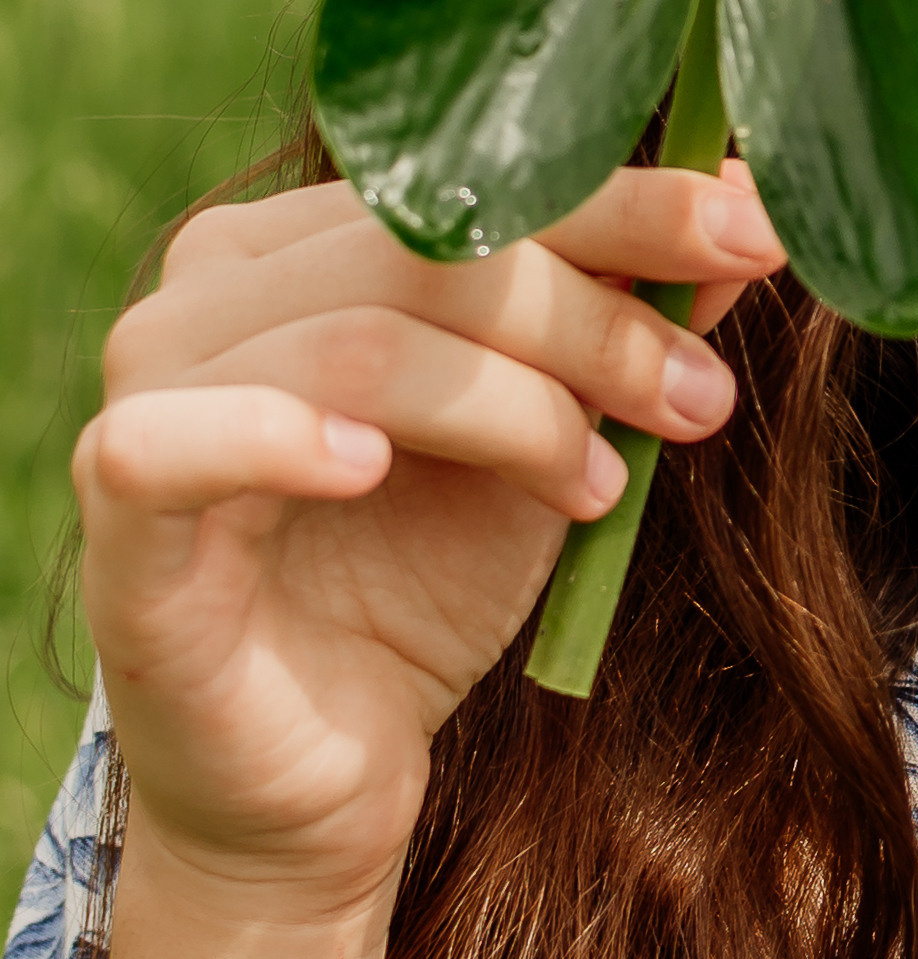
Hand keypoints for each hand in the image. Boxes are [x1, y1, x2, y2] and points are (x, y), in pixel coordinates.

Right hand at [75, 159, 782, 921]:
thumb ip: (623, 328)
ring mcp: (153, 400)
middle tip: (700, 398)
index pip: (474, 183)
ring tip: (601, 488)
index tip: (754, 234)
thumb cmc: (422, 587)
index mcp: (303, 245)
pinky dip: (280, 438)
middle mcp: (210, 295)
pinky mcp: (122, 523)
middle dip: (593, 318)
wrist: (329, 775)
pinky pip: (166, 446)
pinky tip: (370, 468)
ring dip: (515, 405)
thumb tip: (750, 220)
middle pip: (425, 250)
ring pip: (354, 340)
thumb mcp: (551, 440)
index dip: (624, 200)